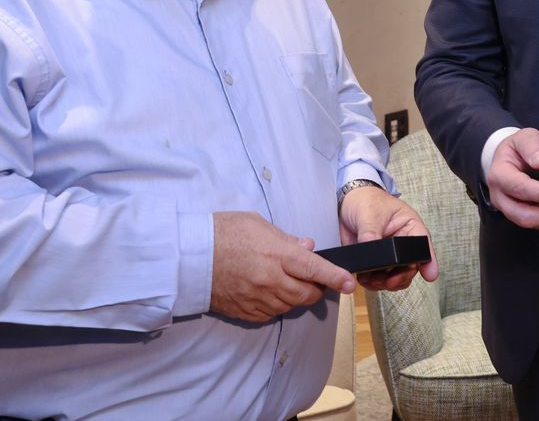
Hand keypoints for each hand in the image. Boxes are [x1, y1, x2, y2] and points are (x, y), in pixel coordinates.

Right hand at [209, 211, 354, 322]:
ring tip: (286, 281)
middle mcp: (270, 280)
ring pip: (290, 306)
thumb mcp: (257, 224)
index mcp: (276, 254)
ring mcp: (257, 299)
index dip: (334, 277)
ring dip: (295, 296)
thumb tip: (307, 247)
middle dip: (316, 289)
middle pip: (306, 294)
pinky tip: (269, 291)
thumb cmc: (222, 232)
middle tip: (314, 279)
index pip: (314, 268)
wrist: (189, 255)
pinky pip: (270, 314)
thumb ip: (286, 238)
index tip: (348, 283)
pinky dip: (276, 304)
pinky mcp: (245, 311)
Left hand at [338, 184, 439, 291]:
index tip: (430, 275)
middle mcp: (402, 242)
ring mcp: (389, 254)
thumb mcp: (370, 214)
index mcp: (409, 226)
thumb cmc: (366, 200)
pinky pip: (379, 278)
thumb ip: (371, 235)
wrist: (347, 203)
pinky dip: (373, 283)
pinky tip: (365, 279)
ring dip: (386, 283)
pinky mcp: (375, 262)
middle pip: (410, 266)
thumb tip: (370, 255)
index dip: (429, 261)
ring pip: (396, 276)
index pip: (422, 245)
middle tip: (390, 282)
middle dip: (401, 277)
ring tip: (373, 280)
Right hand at [486, 127, 538, 229]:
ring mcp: (506, 207)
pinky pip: (533, 224)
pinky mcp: (515, 214)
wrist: (507, 158)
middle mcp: (499, 195)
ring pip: (527, 222)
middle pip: (521, 214)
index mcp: (499, 174)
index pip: (519, 188)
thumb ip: (532, 146)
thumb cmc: (516, 149)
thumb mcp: (524, 138)